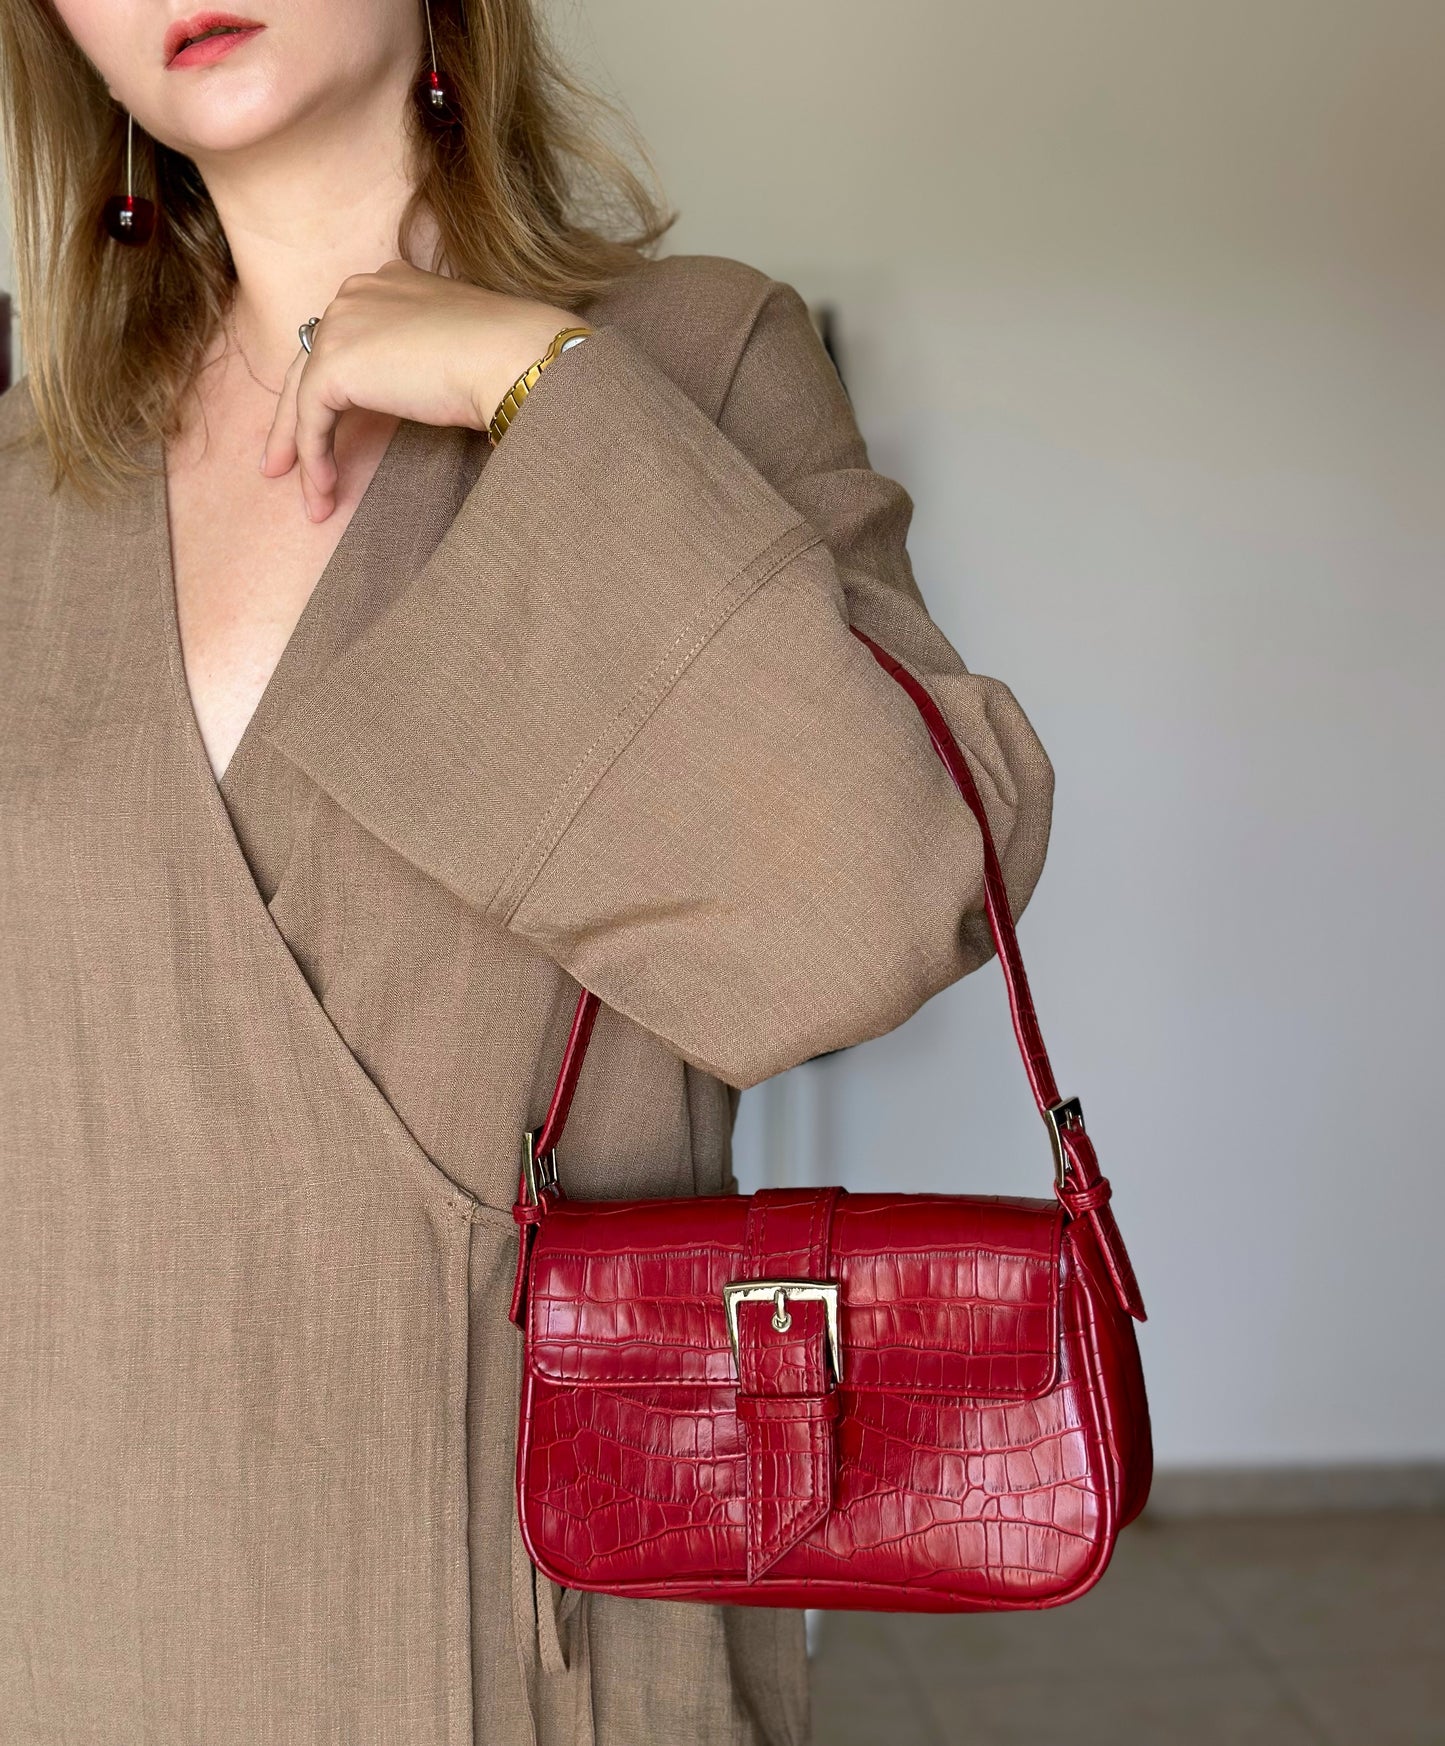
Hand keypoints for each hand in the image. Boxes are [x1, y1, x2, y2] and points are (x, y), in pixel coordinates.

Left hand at [258, 257, 582, 521]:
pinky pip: (311, 420)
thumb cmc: (501, 357)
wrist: (508, 355)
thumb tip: (414, 392)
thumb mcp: (451, 345)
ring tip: (312, 500)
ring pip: (304, 396)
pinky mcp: (333, 364)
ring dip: (303, 452)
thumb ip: (419, 355)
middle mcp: (353, 295)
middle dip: (295, 421)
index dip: (330, 388)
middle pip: (310, 365)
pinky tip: (325, 493)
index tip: (326, 426)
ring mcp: (339, 325)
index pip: (342, 341)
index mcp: (383, 283)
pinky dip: (315, 459)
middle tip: (285, 464)